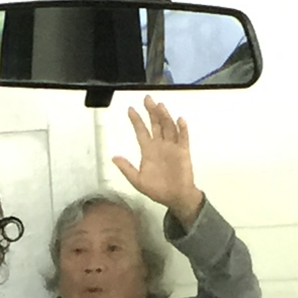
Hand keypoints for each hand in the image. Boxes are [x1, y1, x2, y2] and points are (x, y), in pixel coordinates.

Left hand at [112, 96, 203, 227]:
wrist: (175, 198)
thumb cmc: (157, 190)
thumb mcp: (137, 180)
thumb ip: (126, 168)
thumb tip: (113, 157)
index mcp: (148, 150)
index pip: (141, 131)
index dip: (136, 120)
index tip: (130, 109)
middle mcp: (160, 145)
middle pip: (155, 124)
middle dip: (151, 112)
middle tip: (147, 99)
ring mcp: (172, 147)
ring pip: (168, 127)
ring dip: (164, 116)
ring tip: (160, 106)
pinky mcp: (183, 152)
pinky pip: (183, 138)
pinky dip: (182, 129)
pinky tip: (179, 120)